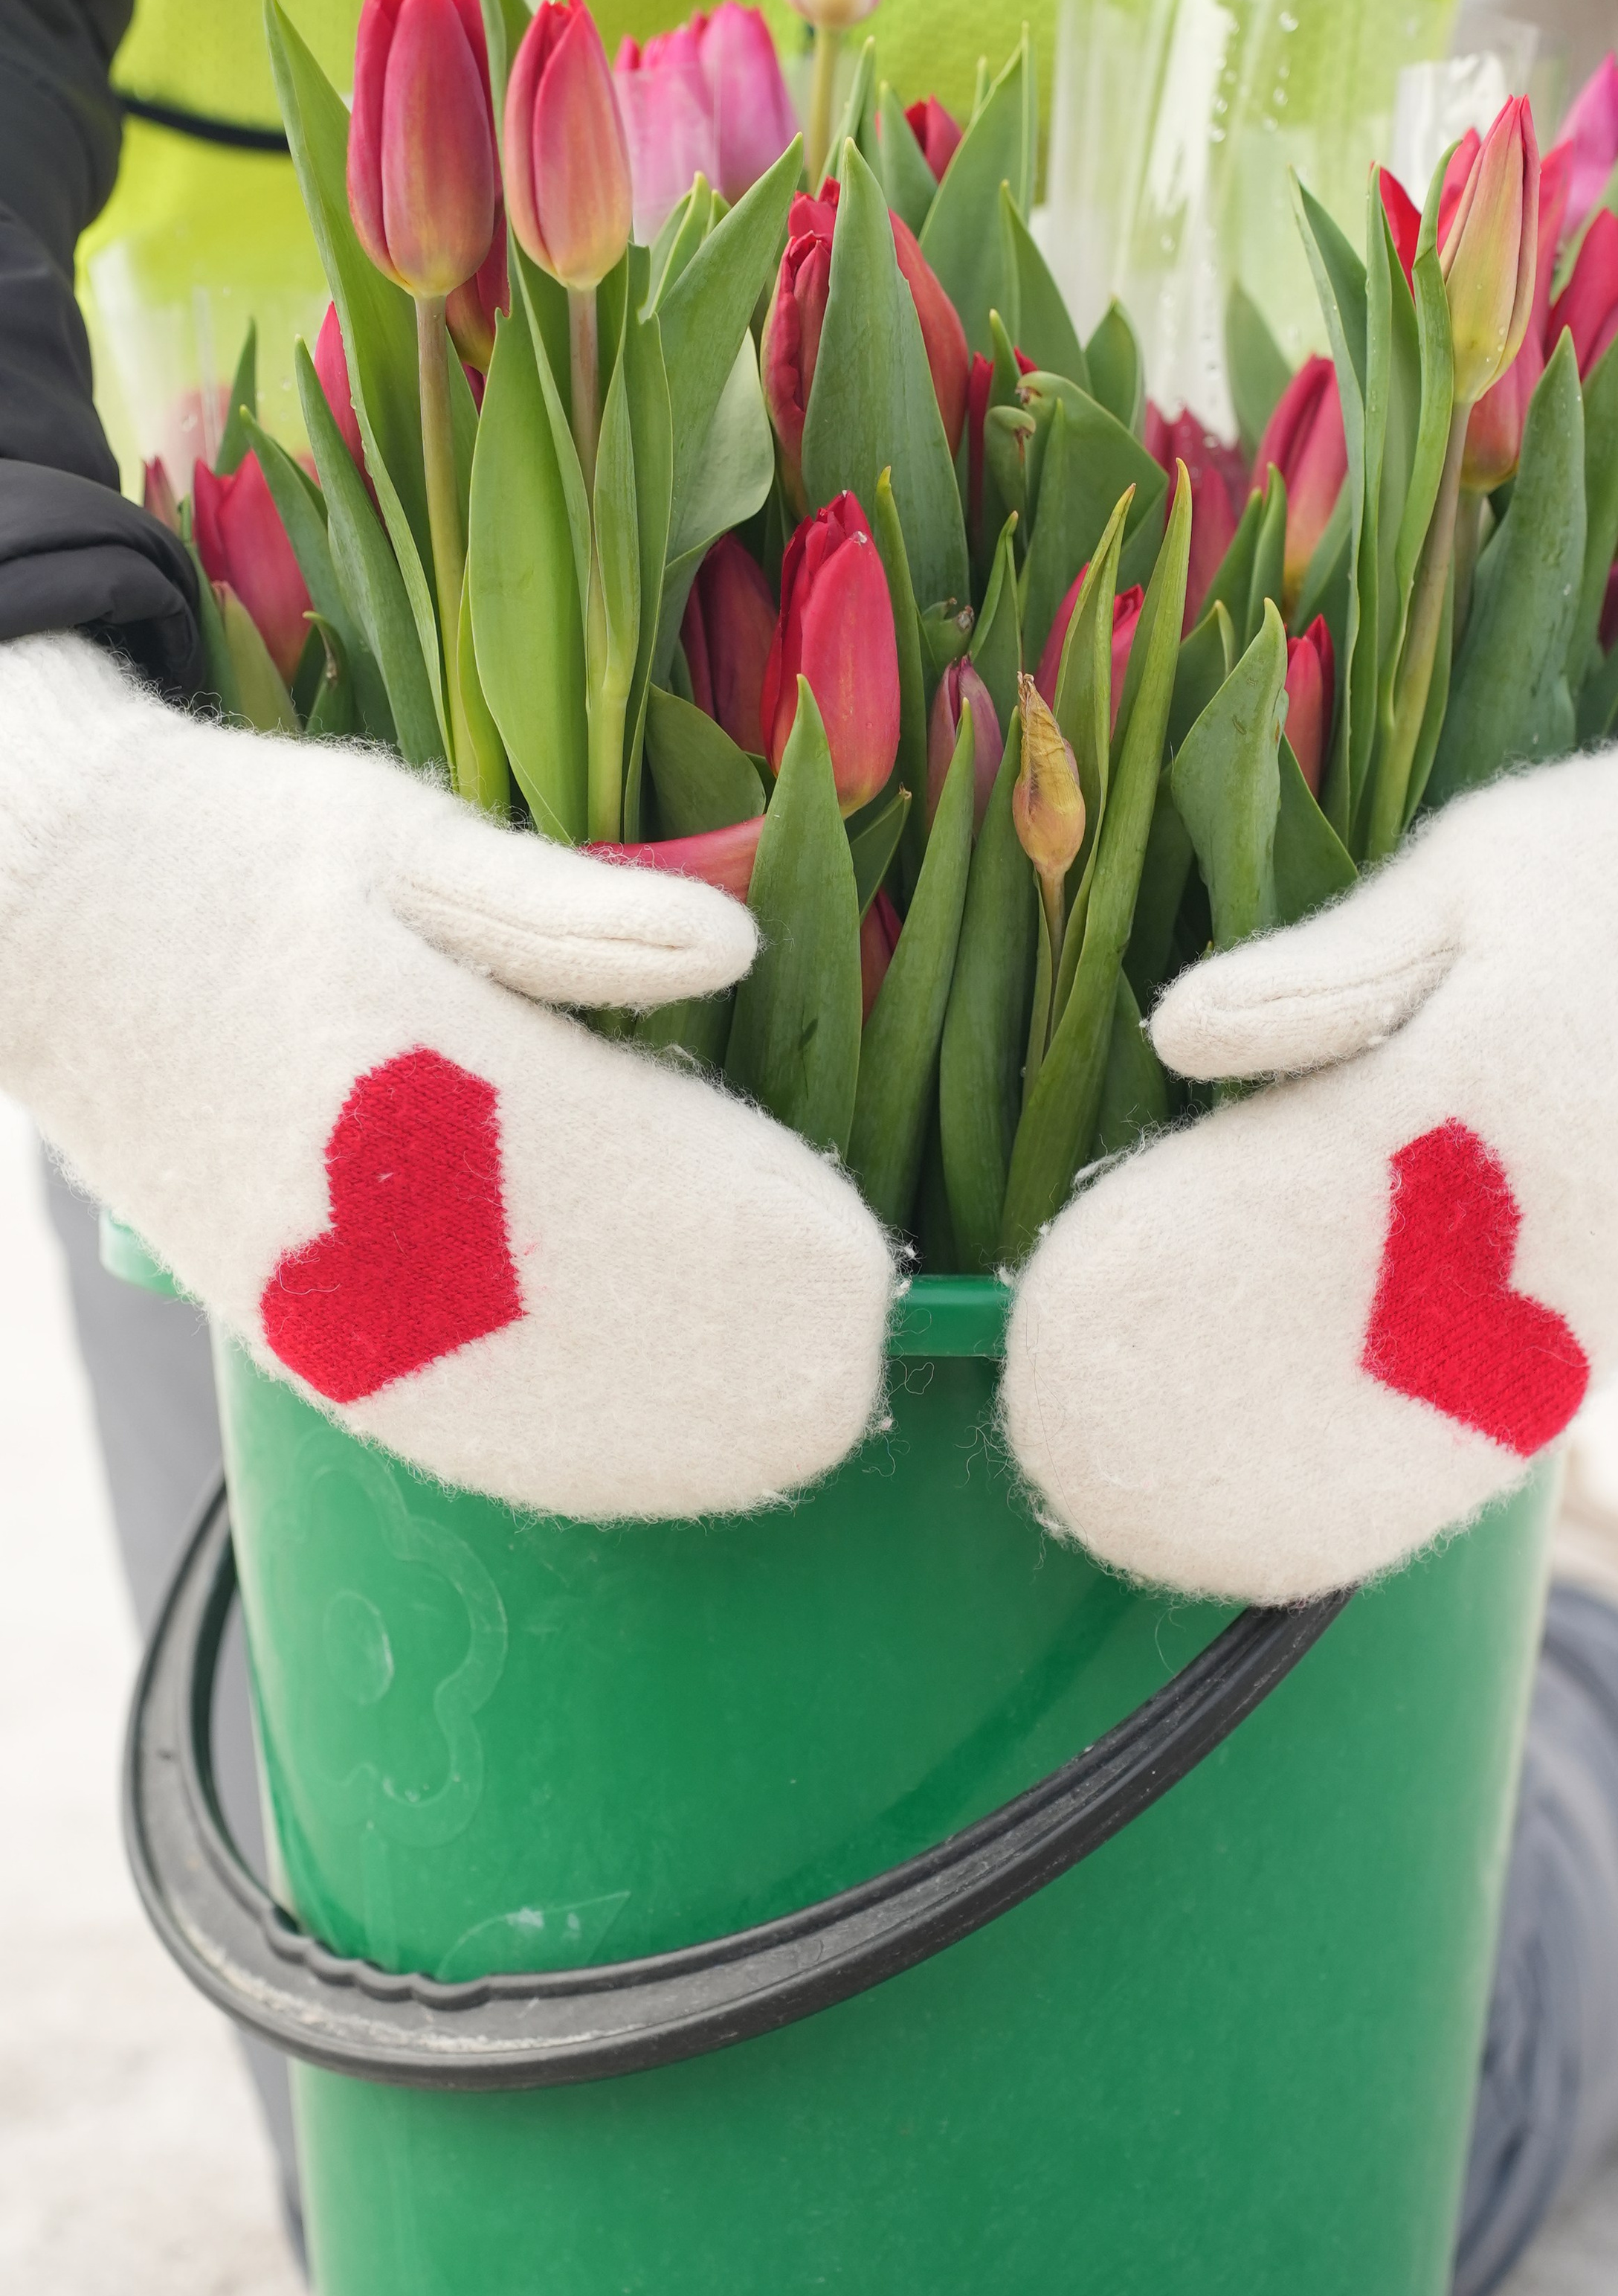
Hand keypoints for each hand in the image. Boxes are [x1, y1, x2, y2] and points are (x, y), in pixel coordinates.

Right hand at [0, 637, 894, 1515]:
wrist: (42, 926)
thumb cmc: (235, 856)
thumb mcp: (401, 838)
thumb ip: (575, 913)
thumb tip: (738, 952)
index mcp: (412, 1076)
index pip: (637, 1189)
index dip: (763, 1239)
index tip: (857, 1259)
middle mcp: (369, 1223)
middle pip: (607, 1338)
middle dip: (747, 1357)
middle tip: (858, 1349)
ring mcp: (328, 1304)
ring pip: (536, 1420)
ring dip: (682, 1434)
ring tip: (799, 1421)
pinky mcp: (300, 1339)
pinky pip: (457, 1432)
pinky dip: (575, 1454)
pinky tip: (660, 1457)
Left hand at [1002, 693, 1617, 1601]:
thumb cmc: (1611, 873)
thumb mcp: (1467, 874)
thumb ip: (1325, 969)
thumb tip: (1177, 1033)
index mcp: (1485, 1095)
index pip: (1290, 1210)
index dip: (1164, 1275)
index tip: (1058, 1309)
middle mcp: (1536, 1233)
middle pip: (1341, 1361)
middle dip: (1197, 1409)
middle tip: (1061, 1440)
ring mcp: (1581, 1305)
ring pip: (1417, 1434)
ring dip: (1278, 1480)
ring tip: (1135, 1512)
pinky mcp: (1603, 1332)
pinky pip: (1481, 1438)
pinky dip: (1381, 1488)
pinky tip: (1289, 1522)